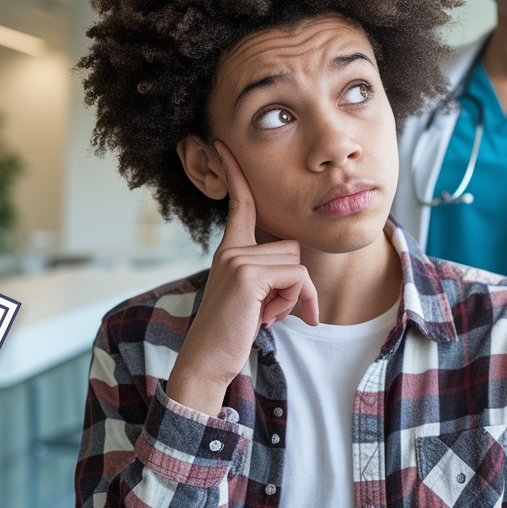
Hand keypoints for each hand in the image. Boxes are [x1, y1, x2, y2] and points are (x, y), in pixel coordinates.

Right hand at [165, 141, 318, 416]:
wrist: (206, 362)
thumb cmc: (231, 335)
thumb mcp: (251, 299)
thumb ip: (267, 277)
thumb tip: (299, 277)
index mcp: (229, 250)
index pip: (239, 203)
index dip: (235, 174)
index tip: (223, 145)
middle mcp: (231, 249)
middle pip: (292, 246)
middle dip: (294, 283)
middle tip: (271, 311)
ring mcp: (237, 259)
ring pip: (297, 264)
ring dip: (295, 297)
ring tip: (266, 316)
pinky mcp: (248, 275)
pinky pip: (297, 277)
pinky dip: (296, 302)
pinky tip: (270, 320)